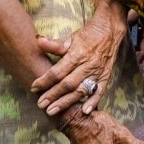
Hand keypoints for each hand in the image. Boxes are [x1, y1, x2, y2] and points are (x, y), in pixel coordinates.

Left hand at [33, 0, 124, 116]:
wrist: (110, 31)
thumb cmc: (87, 35)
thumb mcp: (70, 38)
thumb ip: (55, 44)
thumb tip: (38, 41)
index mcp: (77, 54)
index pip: (58, 71)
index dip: (45, 80)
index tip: (34, 88)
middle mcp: (88, 65)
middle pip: (68, 84)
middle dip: (53, 95)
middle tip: (40, 104)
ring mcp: (97, 72)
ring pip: (81, 90)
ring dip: (67, 102)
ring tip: (53, 110)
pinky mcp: (105, 77)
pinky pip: (99, 91)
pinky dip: (93, 102)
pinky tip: (84, 111)